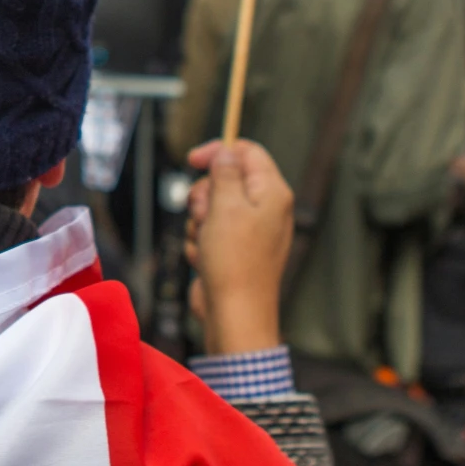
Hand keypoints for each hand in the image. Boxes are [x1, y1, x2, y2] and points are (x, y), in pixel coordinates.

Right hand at [183, 139, 293, 354]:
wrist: (234, 314)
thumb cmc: (234, 261)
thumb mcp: (226, 206)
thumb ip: (225, 173)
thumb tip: (226, 153)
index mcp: (272, 193)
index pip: (247, 152)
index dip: (218, 151)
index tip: (192, 160)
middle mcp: (265, 209)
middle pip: (224, 179)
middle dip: (204, 195)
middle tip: (204, 214)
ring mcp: (249, 231)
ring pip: (211, 208)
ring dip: (199, 223)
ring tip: (207, 243)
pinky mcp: (234, 250)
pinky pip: (208, 233)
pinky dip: (201, 244)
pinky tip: (205, 260)